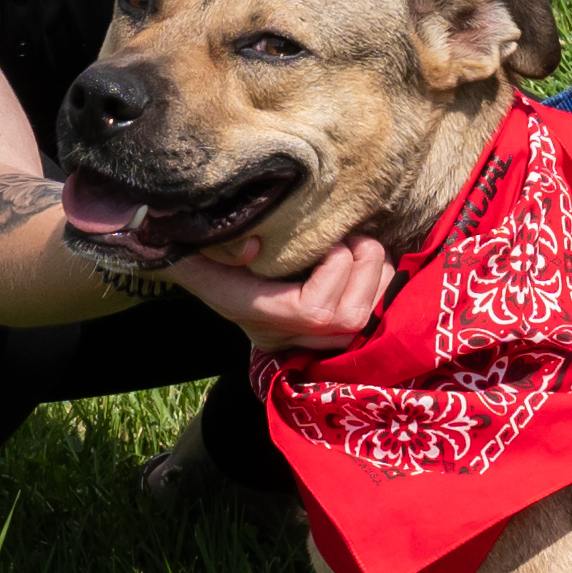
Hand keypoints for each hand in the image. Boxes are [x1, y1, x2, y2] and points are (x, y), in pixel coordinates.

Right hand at [170, 228, 390, 353]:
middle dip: (364, 269)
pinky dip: (379, 283)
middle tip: (354, 237)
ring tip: (362, 244)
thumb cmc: (195, 245)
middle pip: (346, 320)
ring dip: (377, 275)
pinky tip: (367, 258)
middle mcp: (278, 330)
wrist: (192, 262)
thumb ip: (217, 243)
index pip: (312, 311)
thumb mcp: (192, 241)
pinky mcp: (318, 329)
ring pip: (361, 321)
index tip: (329, 238)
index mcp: (252, 308)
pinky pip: (367, 316)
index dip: (335, 272)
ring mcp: (298, 335)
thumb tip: (253, 248)